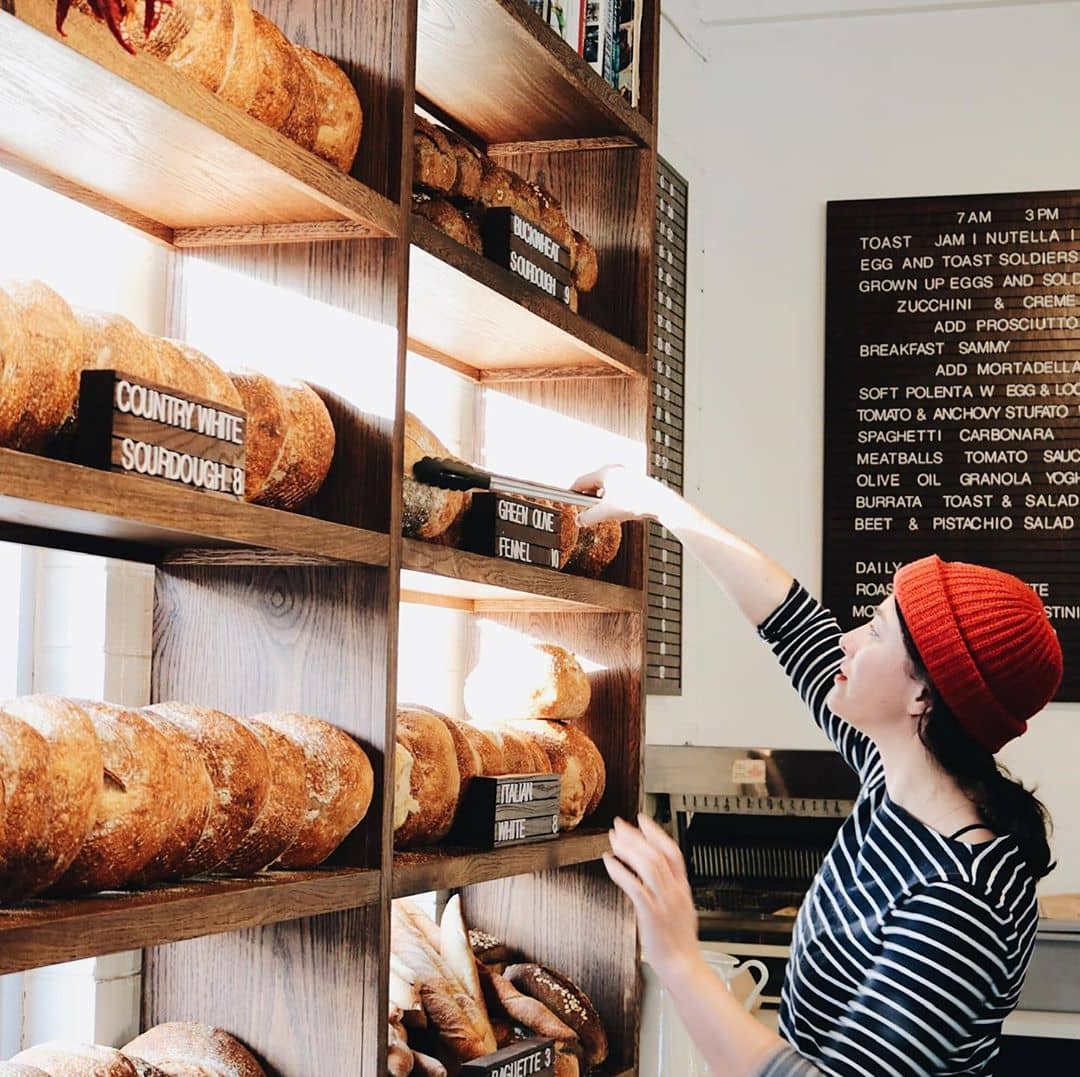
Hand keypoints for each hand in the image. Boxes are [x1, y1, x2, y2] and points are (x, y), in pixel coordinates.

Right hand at [571, 465, 673, 526]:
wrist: (660, 503)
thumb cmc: (636, 501)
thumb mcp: (607, 512)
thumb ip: (589, 517)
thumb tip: (580, 521)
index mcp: (604, 472)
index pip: (580, 482)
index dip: (572, 493)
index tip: (568, 501)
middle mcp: (614, 470)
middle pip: (592, 485)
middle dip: (588, 499)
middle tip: (586, 511)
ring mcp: (625, 475)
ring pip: (605, 488)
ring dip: (601, 500)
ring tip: (604, 512)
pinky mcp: (634, 482)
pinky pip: (616, 490)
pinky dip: (612, 499)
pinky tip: (618, 510)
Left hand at [604, 814, 700, 979]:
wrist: (682, 967)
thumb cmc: (679, 942)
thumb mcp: (681, 909)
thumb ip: (670, 889)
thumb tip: (656, 873)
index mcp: (682, 888)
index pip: (672, 852)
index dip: (656, 833)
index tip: (641, 820)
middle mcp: (674, 891)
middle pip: (657, 854)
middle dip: (636, 837)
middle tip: (619, 826)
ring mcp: (664, 902)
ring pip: (648, 866)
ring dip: (628, 849)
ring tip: (614, 841)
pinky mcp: (651, 914)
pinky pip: (635, 887)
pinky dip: (621, 872)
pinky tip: (610, 863)